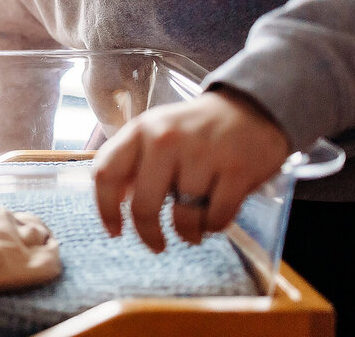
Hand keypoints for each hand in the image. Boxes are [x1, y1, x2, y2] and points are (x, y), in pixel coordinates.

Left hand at [92, 87, 291, 251]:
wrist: (249, 108)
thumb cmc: (193, 130)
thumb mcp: (154, 133)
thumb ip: (131, 163)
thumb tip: (114, 203)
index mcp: (140, 130)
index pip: (106, 173)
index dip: (105, 209)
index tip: (115, 231)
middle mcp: (165, 139)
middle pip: (143, 205)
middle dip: (148, 234)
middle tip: (156, 245)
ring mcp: (202, 154)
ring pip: (183, 217)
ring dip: (187, 233)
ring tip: (192, 231)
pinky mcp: (237, 169)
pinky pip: (216, 217)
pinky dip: (213, 226)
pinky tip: (213, 218)